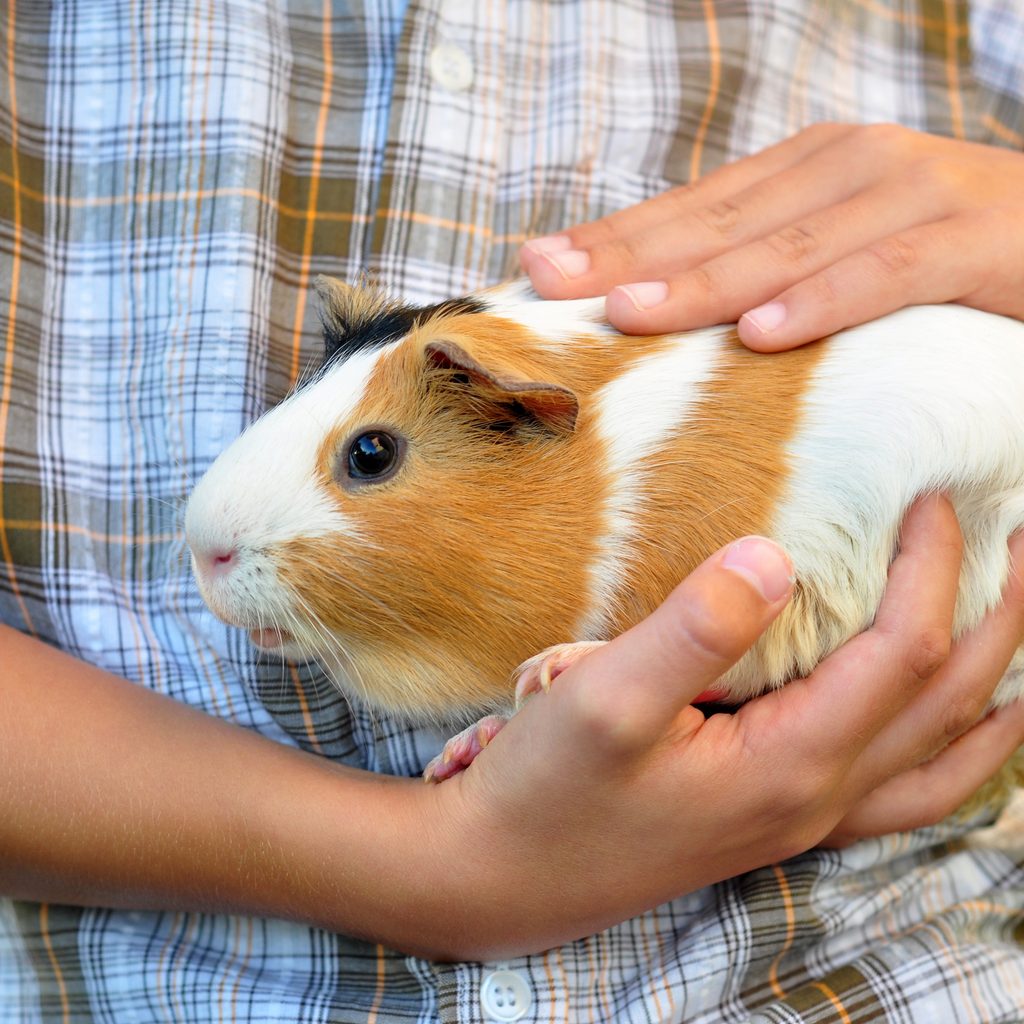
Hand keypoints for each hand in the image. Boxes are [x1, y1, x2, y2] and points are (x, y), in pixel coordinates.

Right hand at [426, 498, 1023, 958]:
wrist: (505, 874)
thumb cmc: (547, 789)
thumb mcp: (603, 700)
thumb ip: (695, 629)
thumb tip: (774, 558)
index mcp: (790, 764)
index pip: (903, 651)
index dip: (930, 567)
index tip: (930, 495)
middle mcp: (819, 797)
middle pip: (950, 702)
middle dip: (1001, 614)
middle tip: (1018, 535)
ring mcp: (805, 817)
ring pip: (945, 755)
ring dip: (995, 681)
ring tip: (1016, 620)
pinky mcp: (776, 817)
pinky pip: (908, 791)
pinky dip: (957, 749)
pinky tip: (959, 723)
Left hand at [519, 124, 1023, 349]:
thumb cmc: (939, 255)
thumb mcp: (838, 248)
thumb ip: (764, 263)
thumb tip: (660, 305)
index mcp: (804, 172)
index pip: (690, 211)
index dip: (611, 238)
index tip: (535, 266)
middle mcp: (847, 168)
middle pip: (718, 223)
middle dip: (626, 256)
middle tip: (549, 282)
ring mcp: (909, 196)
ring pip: (787, 247)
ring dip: (704, 284)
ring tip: (629, 314)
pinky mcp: (971, 240)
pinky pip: (886, 275)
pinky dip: (823, 302)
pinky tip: (763, 335)